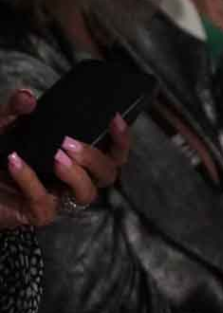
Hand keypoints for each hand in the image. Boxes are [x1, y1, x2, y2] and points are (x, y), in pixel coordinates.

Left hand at [0, 95, 131, 230]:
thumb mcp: (4, 125)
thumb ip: (14, 109)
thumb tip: (28, 98)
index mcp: (73, 157)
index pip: (111, 153)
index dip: (120, 139)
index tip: (114, 119)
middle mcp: (70, 179)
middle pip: (107, 174)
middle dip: (95, 157)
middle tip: (69, 143)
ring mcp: (57, 198)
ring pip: (87, 194)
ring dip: (76, 174)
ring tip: (56, 158)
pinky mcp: (37, 214)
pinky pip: (44, 202)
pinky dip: (30, 179)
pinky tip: (15, 161)